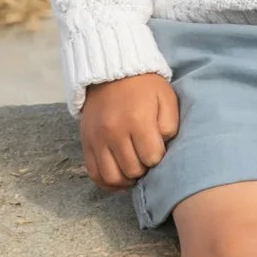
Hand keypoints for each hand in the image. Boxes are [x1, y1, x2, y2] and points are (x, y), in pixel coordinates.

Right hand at [79, 72, 179, 189]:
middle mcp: (114, 132)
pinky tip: (120, 179)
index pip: (152, 157)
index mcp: (137, 119)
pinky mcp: (86, 144)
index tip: (158, 149)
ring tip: (135, 171)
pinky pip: (94, 174)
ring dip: (127, 180)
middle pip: (132, 170)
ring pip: (112, 177)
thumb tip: (163, 148)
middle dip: (144, 169)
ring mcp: (97, 139)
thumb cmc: (144, 87)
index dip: (159, 157)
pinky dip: (108, 183)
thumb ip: (170, 125)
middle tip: (147, 159)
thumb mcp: (166, 98)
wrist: (111, 73)